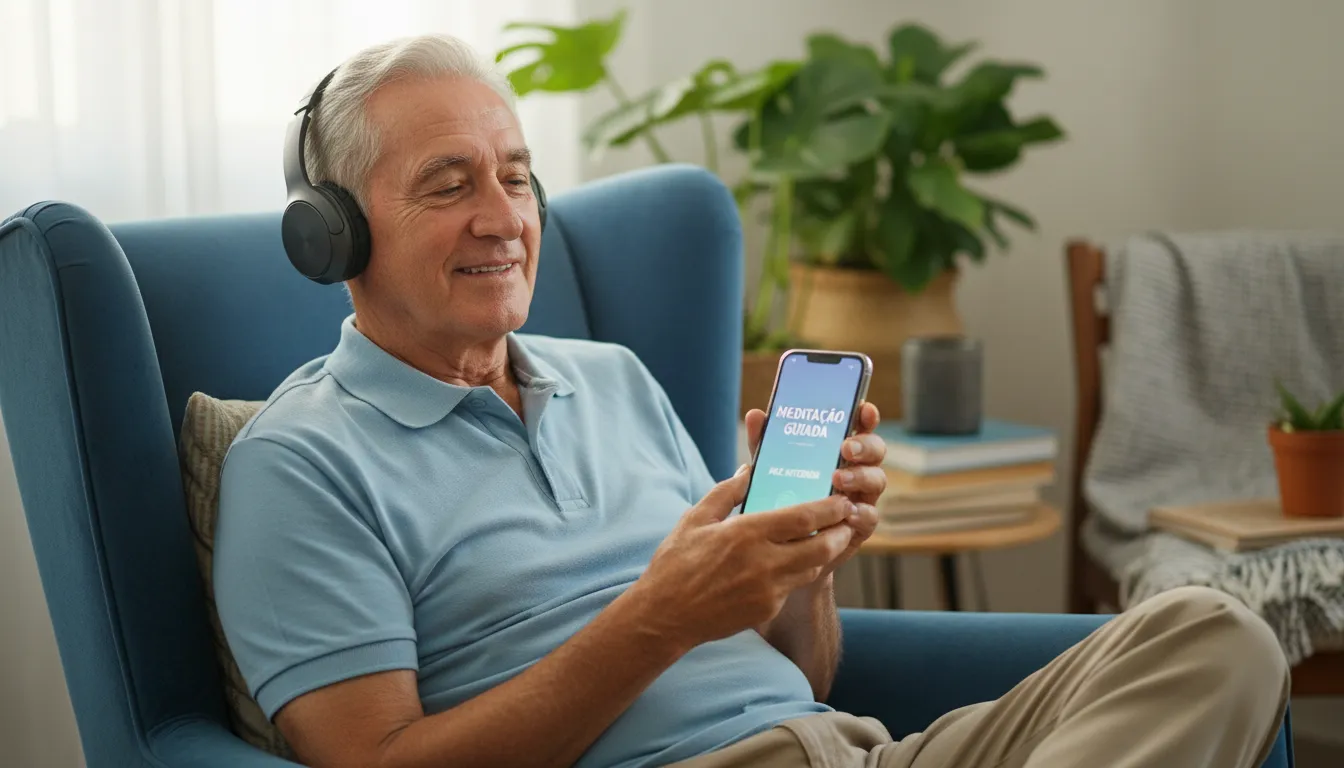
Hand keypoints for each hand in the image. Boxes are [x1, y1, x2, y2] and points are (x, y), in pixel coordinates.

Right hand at [628, 469, 855, 651]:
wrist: (665, 616)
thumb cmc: (676, 564)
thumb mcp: (695, 519)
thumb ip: (726, 492)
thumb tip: (748, 468)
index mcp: (746, 533)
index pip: (803, 518)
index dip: (829, 508)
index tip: (841, 500)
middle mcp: (763, 562)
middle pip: (821, 546)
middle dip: (840, 532)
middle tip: (847, 519)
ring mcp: (768, 589)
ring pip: (812, 568)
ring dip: (826, 552)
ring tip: (831, 538)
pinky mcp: (767, 608)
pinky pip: (793, 586)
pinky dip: (799, 571)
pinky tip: (796, 561)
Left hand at [744, 401, 884, 579]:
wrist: (784, 549)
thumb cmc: (782, 497)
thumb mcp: (772, 467)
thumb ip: (767, 443)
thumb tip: (756, 415)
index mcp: (840, 450)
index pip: (859, 426)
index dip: (865, 416)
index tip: (863, 410)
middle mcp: (857, 470)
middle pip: (875, 451)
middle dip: (865, 446)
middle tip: (846, 448)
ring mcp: (862, 498)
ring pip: (877, 480)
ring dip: (860, 477)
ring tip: (838, 479)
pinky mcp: (859, 526)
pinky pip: (870, 516)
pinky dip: (861, 512)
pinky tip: (848, 512)